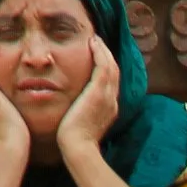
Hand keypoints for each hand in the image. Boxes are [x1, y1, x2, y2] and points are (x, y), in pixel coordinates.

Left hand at [56, 33, 121, 173]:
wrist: (77, 147)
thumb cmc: (72, 138)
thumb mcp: (80, 121)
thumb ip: (80, 110)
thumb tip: (72, 105)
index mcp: (109, 109)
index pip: (111, 83)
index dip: (106, 68)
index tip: (98, 56)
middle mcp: (111, 102)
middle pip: (114, 72)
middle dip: (107, 55)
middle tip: (98, 42)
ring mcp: (107, 96)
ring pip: (111, 66)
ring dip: (104, 50)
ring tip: (95, 39)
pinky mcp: (98, 91)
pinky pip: (103, 66)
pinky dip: (100, 52)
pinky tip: (92, 42)